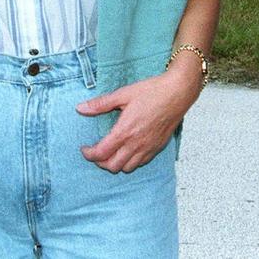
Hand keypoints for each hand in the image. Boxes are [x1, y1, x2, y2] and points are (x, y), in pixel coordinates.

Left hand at [77, 65, 200, 172]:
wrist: (178, 92)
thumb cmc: (152, 91)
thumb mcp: (124, 94)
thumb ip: (101, 104)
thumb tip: (80, 108)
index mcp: (125, 131)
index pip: (101, 153)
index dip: (88, 154)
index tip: (84, 148)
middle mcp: (136, 143)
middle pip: (112, 166)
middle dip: (100, 162)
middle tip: (97, 151)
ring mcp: (148, 147)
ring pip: (127, 168)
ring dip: (116, 163)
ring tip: (112, 152)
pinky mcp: (157, 147)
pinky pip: (141, 163)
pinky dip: (131, 162)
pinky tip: (129, 150)